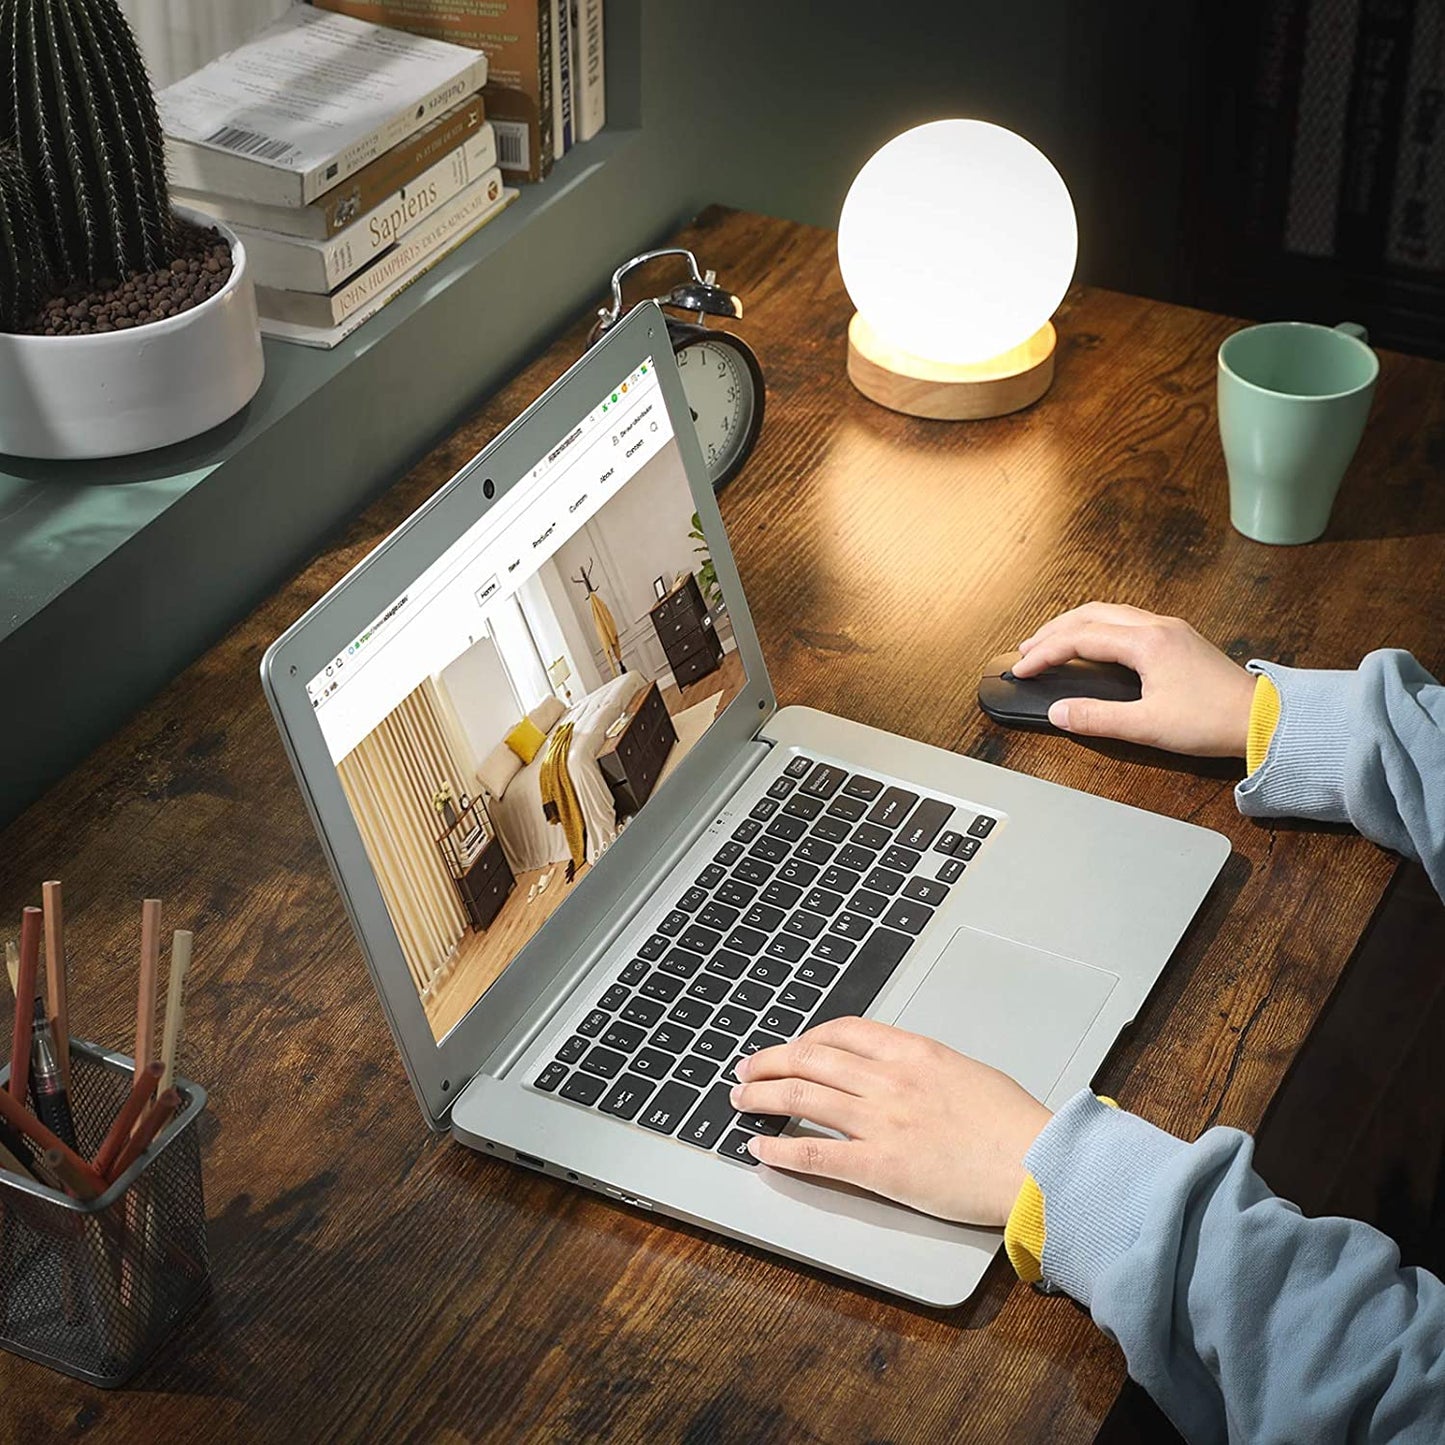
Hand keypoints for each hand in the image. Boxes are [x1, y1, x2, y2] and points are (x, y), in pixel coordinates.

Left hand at [730, 1017, 1051, 1225]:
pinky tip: (759, 1147)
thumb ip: (922, 1065)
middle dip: (768, 1061)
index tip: (791, 1047)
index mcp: (912, 1051)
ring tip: (739, 1100)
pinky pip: (814, 1153)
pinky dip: (779, 1148)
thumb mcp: (965, 1070)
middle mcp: (889, 1080)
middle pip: (810, 1058)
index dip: (806, 1037)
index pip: (842, 1031)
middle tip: (745, 1070)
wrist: (1037, 1164)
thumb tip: (894, 1067)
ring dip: (761, 1096)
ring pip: (801, 1096)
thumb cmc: (1013, 1123)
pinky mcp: (879, 1167)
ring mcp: (881, 1122)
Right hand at [1010, 602, 1255, 755]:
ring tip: (1051, 643)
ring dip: (1075, 625)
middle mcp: (1156, 626)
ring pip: (1109, 613)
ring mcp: (1169, 629)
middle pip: (1090, 614)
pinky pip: (1127, 621)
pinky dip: (1098, 628)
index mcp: (1146, 642)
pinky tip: (1092, 644)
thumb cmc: (1213, 721)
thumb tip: (1059, 712)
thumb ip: (1096, 718)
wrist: (1262, 719)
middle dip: (1053, 631)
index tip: (1022, 669)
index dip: (1044, 653)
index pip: (1079, 638)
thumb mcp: (1147, 726)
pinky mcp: (1177, 639)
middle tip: (1027, 650)